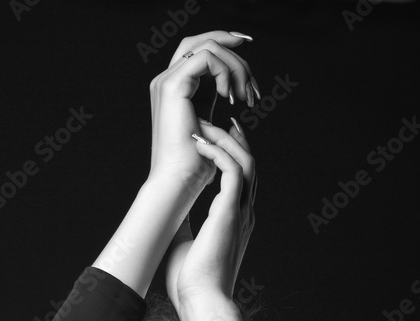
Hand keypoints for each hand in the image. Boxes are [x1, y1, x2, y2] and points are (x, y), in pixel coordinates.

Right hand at [148, 30, 254, 200]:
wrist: (179, 181)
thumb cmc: (196, 166)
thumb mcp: (213, 129)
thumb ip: (221, 103)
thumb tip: (243, 91)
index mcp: (177, 89)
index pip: (202, 51)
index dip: (228, 50)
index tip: (251, 75)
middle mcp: (168, 80)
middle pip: (203, 40)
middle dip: (234, 52)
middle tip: (252, 84)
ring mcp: (167, 81)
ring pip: (208, 45)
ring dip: (235, 67)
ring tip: (244, 96)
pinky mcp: (172, 86)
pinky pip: (206, 57)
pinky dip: (225, 72)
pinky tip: (229, 96)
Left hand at [165, 119, 256, 309]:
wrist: (201, 301)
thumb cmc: (191, 283)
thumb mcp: (185, 245)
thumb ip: (184, 225)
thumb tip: (169, 214)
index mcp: (235, 221)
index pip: (241, 179)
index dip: (230, 155)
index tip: (213, 139)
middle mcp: (243, 214)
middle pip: (248, 164)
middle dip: (232, 139)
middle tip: (212, 121)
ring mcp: (240, 213)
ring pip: (245, 161)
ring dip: (224, 140)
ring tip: (203, 128)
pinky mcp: (231, 213)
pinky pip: (233, 170)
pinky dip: (218, 152)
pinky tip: (200, 144)